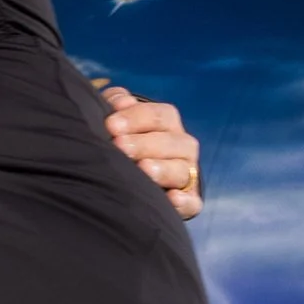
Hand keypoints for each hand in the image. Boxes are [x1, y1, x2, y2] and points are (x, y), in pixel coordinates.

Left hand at [101, 86, 203, 217]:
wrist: (129, 174)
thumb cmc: (122, 139)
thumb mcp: (118, 119)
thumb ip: (116, 104)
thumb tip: (120, 101)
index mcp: (167, 123)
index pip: (159, 115)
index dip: (135, 117)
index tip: (111, 125)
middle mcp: (182, 146)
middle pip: (170, 141)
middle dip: (144, 143)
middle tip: (119, 146)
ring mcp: (187, 174)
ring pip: (181, 170)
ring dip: (162, 169)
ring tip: (143, 169)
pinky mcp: (189, 201)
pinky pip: (192, 202)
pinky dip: (184, 202)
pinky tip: (171, 198)